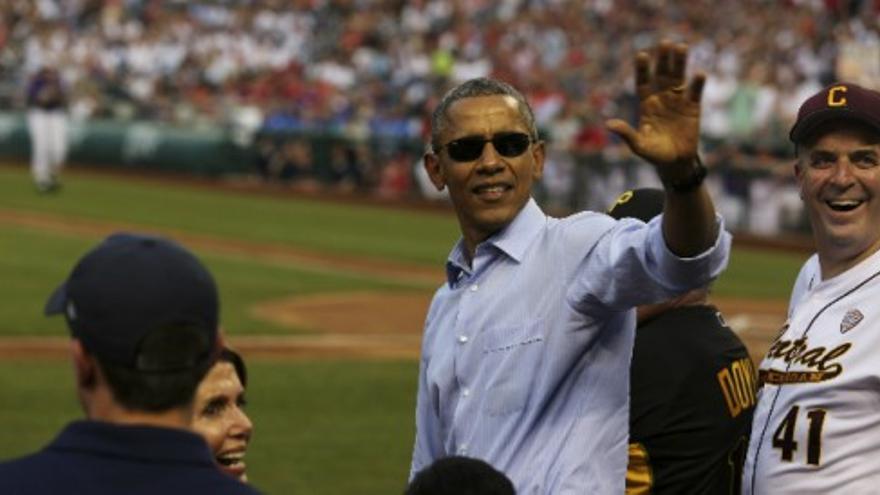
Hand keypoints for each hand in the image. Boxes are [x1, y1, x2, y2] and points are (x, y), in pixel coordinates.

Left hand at [606, 40, 703, 175]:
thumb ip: (627, 134)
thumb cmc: (654, 153)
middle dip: (662, 59)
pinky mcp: (693, 107)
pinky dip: (697, 83)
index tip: (641, 55)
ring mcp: (678, 100)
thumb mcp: (639, 145)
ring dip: (680, 62)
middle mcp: (661, 97)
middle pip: (662, 74)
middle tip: (664, 43)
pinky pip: (695, 92)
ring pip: (678, 77)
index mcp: (646, 103)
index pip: (643, 82)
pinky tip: (699, 74)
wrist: (675, 162)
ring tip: (681, 47)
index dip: (642, 69)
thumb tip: (609, 124)